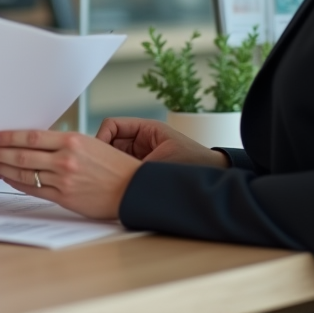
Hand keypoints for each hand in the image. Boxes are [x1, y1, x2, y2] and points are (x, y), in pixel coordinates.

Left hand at [0, 130, 139, 219]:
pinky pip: (33, 190)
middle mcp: (65, 159)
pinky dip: (17, 184)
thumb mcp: (90, 144)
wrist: (132, 189)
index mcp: (72, 141)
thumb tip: (35, 143)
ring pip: (24, 173)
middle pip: (22, 155)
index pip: (31, 137)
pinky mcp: (64, 197)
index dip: (8, 137)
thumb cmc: (113, 165)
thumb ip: (63, 144)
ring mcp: (63, 180)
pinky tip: (6, 179)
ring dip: (2, 168)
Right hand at [96, 117, 229, 167]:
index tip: (98, 155)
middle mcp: (141, 139)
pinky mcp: (143, 168)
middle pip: (109, 141)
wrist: (215, 175)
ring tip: (108, 180)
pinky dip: (117, 176)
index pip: (111, 125)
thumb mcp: (161, 162)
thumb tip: (112, 174)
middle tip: (99, 171)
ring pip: (113, 156)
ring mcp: (141, 154)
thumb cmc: (194, 163)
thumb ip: (135, 166)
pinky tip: (118, 186)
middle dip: (103, 155)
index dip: (101, 137)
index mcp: (145, 129)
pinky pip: (122, 168)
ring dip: (110, 166)